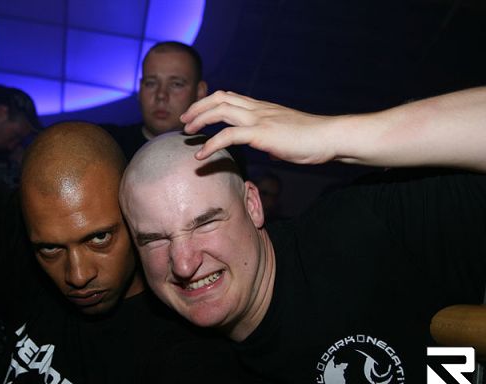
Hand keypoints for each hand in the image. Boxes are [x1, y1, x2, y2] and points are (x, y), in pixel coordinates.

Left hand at [181, 90, 335, 163]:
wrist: (330, 137)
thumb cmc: (312, 140)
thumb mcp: (287, 138)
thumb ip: (275, 141)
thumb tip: (272, 151)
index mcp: (263, 108)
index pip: (230, 96)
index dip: (209, 102)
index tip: (196, 113)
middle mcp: (258, 109)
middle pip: (220, 98)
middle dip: (198, 107)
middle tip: (184, 120)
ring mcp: (259, 119)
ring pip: (220, 110)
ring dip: (199, 120)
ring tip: (187, 133)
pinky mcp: (262, 134)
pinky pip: (229, 136)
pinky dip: (211, 144)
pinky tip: (200, 156)